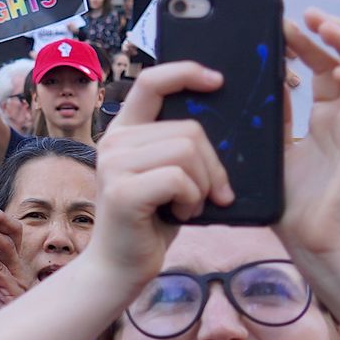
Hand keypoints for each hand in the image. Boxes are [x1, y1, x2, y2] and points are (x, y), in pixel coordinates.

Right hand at [84, 63, 231, 282]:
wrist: (120, 267)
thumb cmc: (152, 221)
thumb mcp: (168, 174)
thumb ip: (180, 146)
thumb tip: (225, 122)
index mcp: (125, 131)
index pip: (152, 81)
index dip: (187, 72)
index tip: (219, 81)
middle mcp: (114, 141)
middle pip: (189, 129)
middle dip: (214, 166)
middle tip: (211, 195)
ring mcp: (114, 165)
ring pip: (187, 153)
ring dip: (203, 186)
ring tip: (188, 206)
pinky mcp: (123, 191)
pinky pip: (180, 179)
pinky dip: (192, 201)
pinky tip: (180, 215)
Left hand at [277, 11, 339, 261]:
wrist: (313, 246)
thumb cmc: (295, 208)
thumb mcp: (274, 149)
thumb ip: (273, 116)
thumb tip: (261, 80)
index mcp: (327, 119)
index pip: (324, 67)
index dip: (308, 43)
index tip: (284, 25)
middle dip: (328, 33)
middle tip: (304, 14)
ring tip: (327, 27)